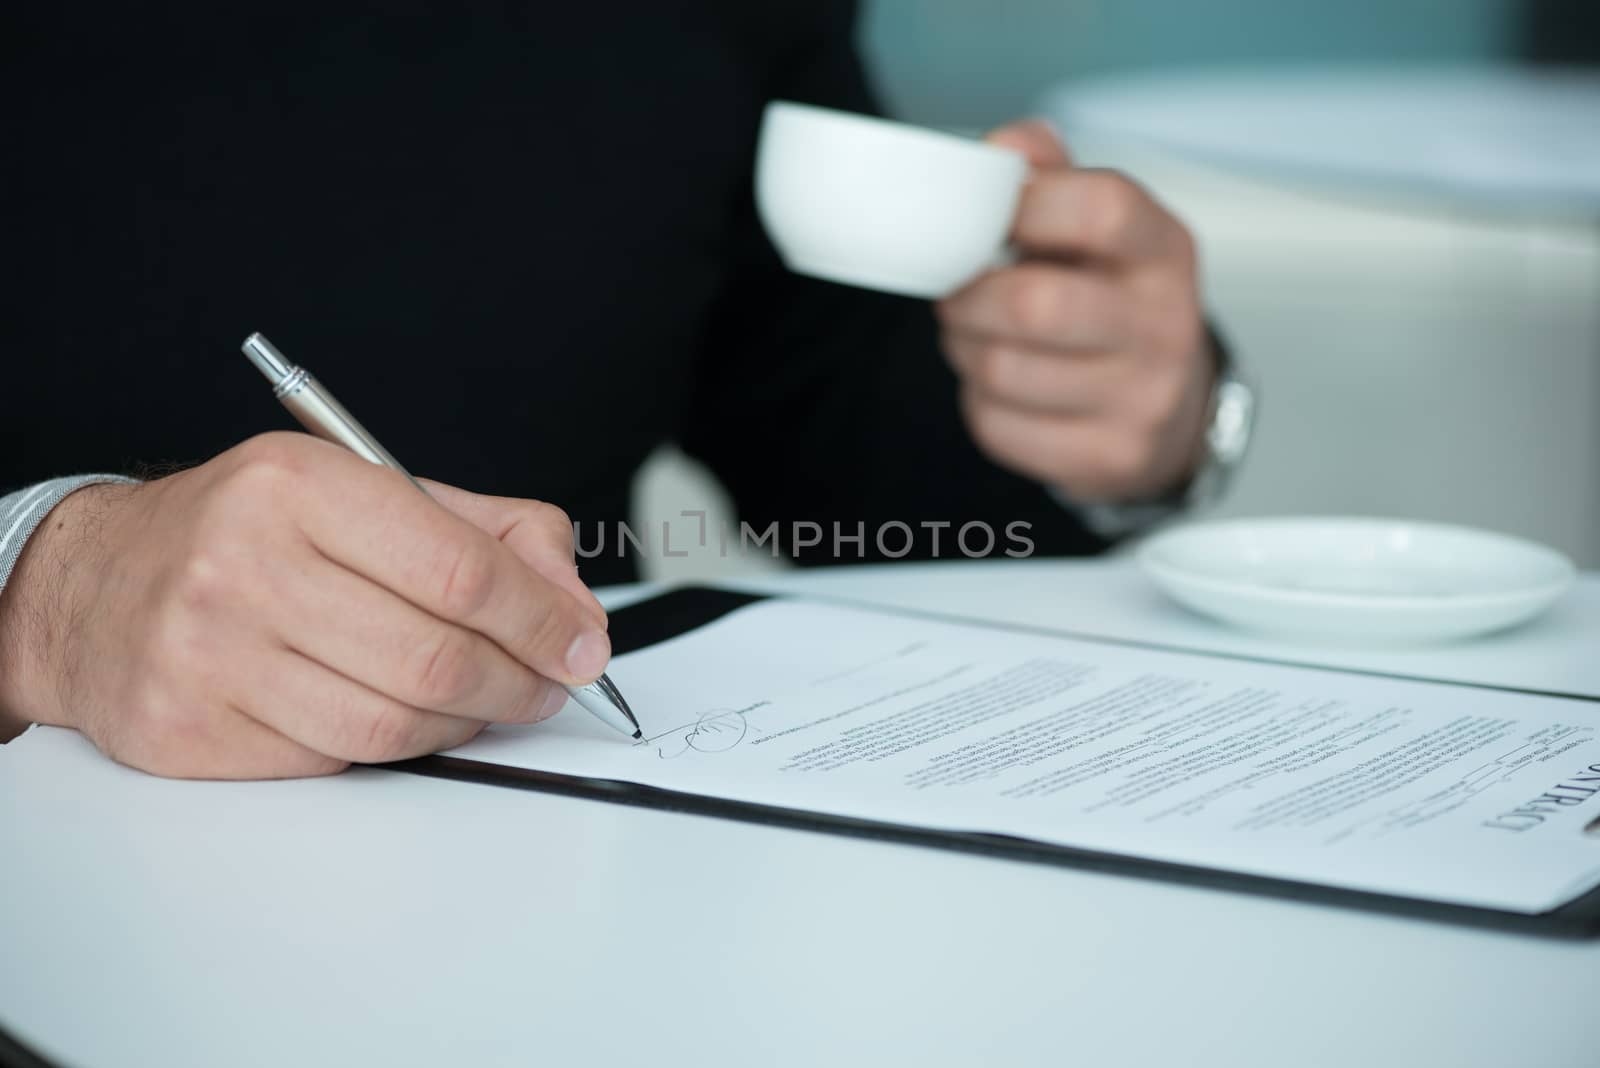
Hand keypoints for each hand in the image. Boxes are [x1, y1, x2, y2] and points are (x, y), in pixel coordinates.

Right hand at [0, 433, 608, 777]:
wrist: (92, 585)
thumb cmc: (248, 533)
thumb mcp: (365, 491)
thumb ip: (490, 533)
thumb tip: (574, 607)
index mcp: (296, 486)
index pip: (461, 571)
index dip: (543, 620)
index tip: (583, 646)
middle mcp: (241, 564)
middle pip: (436, 658)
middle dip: (520, 683)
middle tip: (549, 685)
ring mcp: (207, 655)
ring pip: (392, 726)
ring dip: (467, 725)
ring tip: (485, 703)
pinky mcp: (187, 731)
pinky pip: (334, 761)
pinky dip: (394, 749)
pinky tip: (403, 717)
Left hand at [936, 120, 1215, 502]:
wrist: (1169, 406)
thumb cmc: (1115, 303)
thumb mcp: (1101, 229)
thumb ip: (1049, 176)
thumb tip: (1002, 148)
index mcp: (1163, 250)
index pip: (1099, 209)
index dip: (1021, 206)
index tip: (985, 217)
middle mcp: (1166, 324)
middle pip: (1032, 304)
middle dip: (968, 297)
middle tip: (955, 291)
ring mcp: (1144, 398)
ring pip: (1001, 370)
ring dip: (965, 350)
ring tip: (977, 337)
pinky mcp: (1109, 456)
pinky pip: (999, 426)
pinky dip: (980, 404)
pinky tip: (1003, 388)